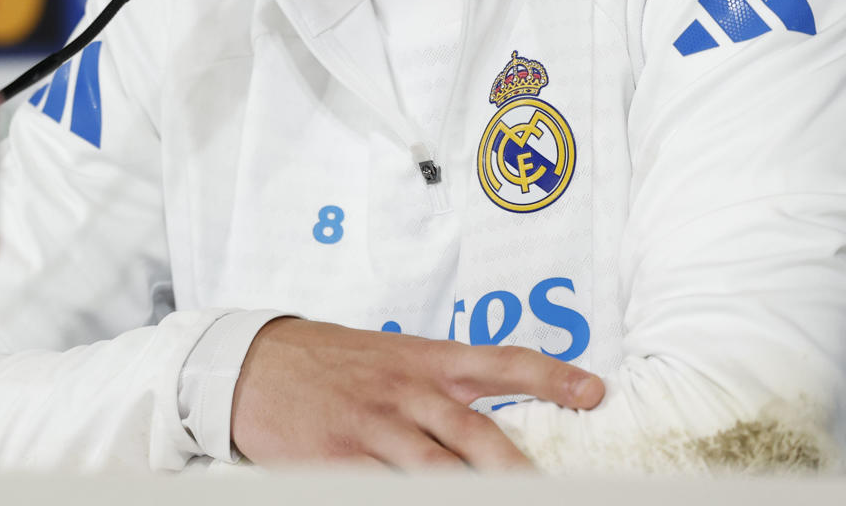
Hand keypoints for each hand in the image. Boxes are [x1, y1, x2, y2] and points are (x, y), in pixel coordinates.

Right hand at [229, 317, 603, 468]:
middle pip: (478, 434)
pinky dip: (403, 500)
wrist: (252, 363)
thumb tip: (499, 416)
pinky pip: (381, 489)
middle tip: (554, 490)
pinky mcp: (338, 458)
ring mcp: (373, 426)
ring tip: (506, 504)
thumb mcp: (392, 354)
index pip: (502, 361)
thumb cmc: (331, 362)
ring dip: (474, 493)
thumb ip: (443, 381)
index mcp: (427, 360)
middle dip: (521, 470)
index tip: (594, 391)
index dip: (551, 376)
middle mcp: (407, 390)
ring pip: (436, 469)